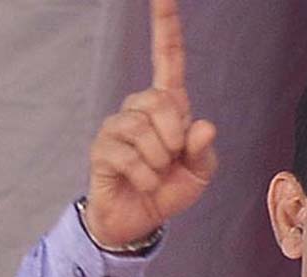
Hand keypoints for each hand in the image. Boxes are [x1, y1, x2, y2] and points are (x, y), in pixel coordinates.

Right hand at [86, 0, 216, 246]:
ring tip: (155, 173)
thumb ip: (204, 150)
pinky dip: (147, 177)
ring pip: (145, 131)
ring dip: (160, 161)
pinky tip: (143, 183)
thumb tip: (202, 125)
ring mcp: (117, 126)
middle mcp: (139, 108)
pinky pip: (132, 158)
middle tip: (172, 159)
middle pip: (161, 101)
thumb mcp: (200, 172)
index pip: (168, 58)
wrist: (141, 220)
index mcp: (168, 106)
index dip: (166, 26)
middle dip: (175, 138)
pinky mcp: (102, 149)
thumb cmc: (170, 188)